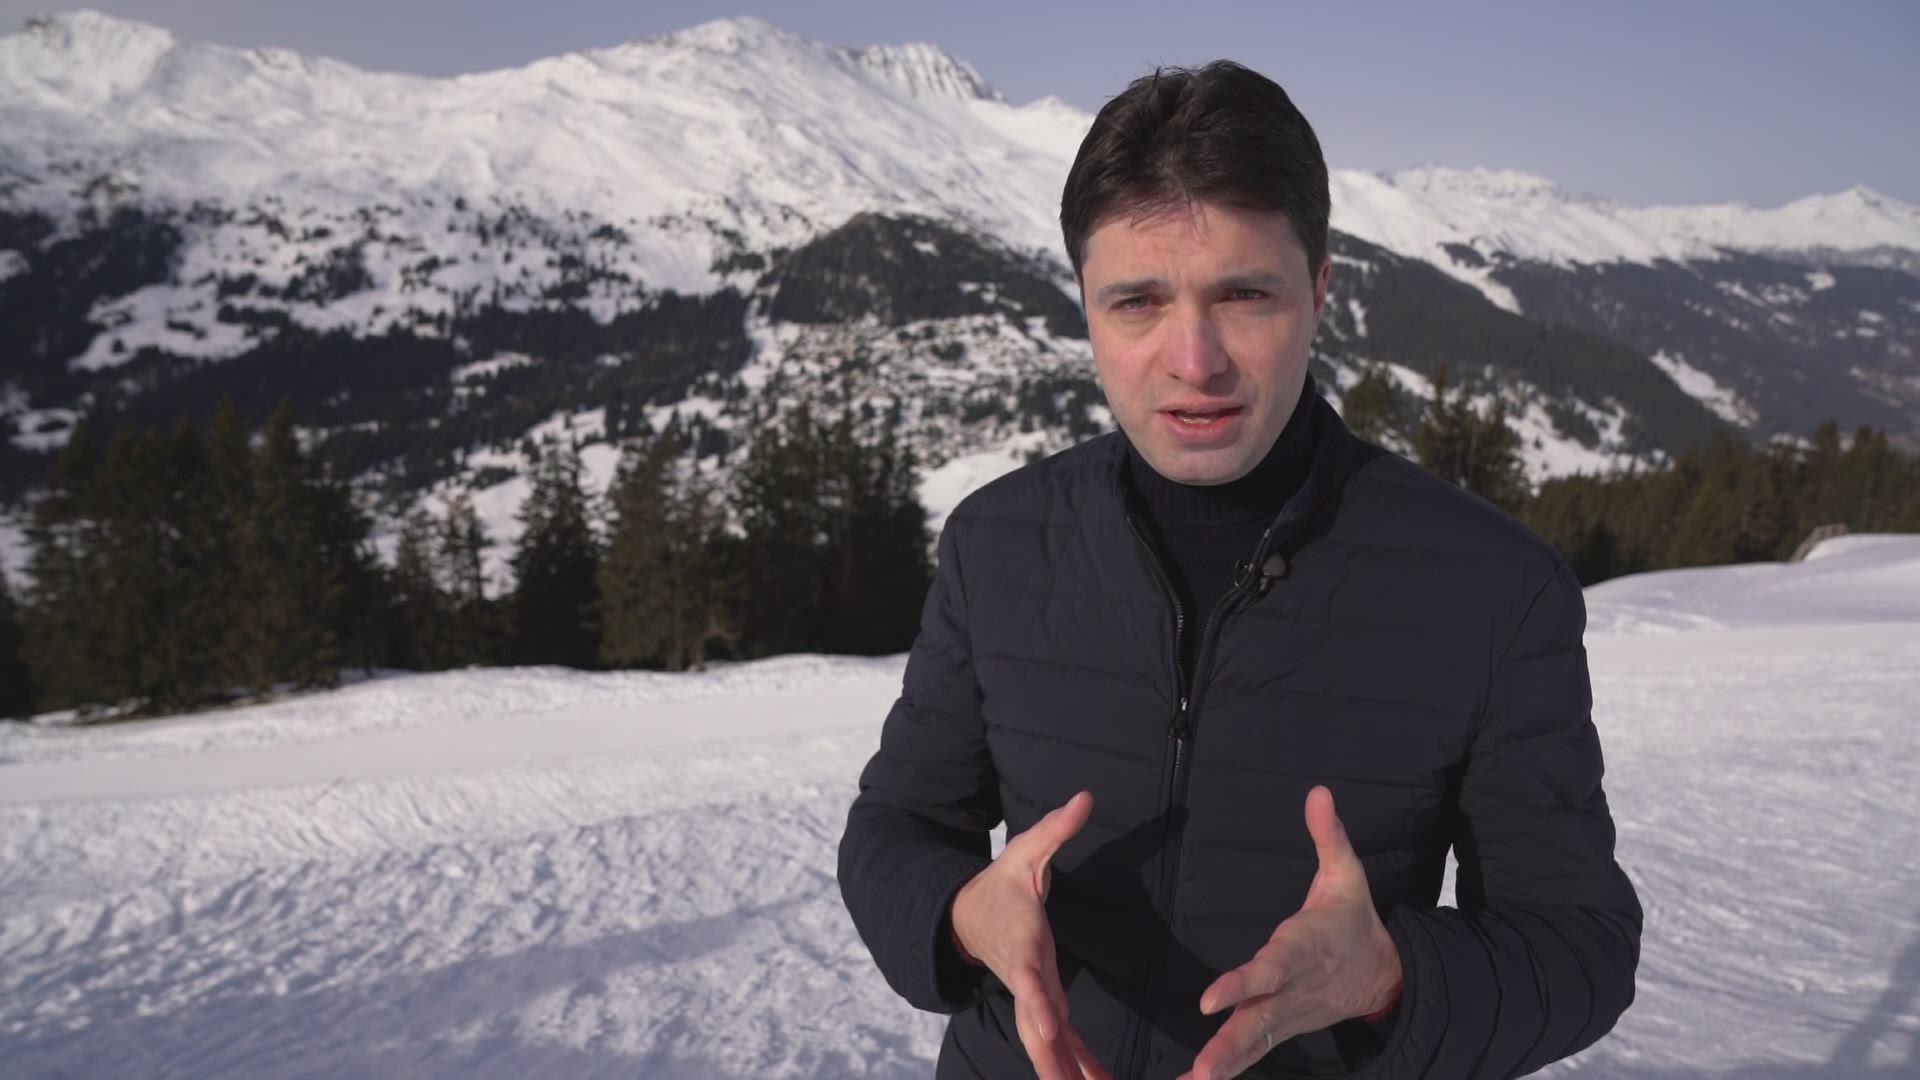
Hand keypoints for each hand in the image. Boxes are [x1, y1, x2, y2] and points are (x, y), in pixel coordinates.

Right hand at [950, 790, 1109, 1079]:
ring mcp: (1031, 997)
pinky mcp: (1042, 1005)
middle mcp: (1025, 978)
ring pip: (1046, 1045)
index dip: (1038, 1002)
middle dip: (1050, 1061)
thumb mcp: (1025, 852)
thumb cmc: (1001, 884)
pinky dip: (1076, 1066)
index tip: (1051, 1027)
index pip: (1027, 977)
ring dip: (1065, 1072)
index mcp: (1021, 944)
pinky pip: (1061, 1044)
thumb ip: (1055, 829)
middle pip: (1035, 1026)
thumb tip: (1084, 796)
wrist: (966, 917)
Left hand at [1179, 786, 1402, 1079]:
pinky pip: (1252, 1052)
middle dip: (1228, 1046)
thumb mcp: (1347, 874)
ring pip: (1252, 1044)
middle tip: (1201, 1070)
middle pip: (1257, 1022)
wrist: (1384, 974)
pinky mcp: (1281, 1028)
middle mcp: (1292, 990)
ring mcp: (1287, 1015)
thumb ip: (1329, 836)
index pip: (1269, 970)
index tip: (1209, 999)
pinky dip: (1227, 1069)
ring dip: (1223, 1065)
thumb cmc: (1353, 919)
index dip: (1241, 984)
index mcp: (1303, 951)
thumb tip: (1319, 792)